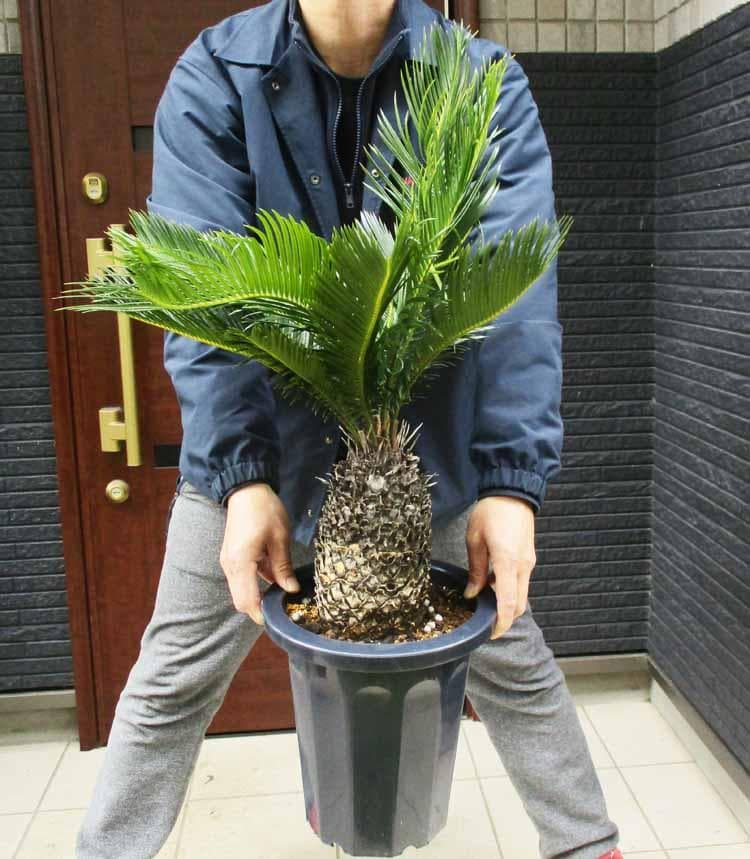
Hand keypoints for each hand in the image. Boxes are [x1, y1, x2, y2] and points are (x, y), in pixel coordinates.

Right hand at [220, 483, 298, 623]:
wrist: (246, 490)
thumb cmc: (264, 510)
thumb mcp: (280, 538)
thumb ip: (283, 567)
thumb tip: (291, 590)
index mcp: (241, 563)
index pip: (247, 601)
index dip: (261, 615)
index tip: (278, 621)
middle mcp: (230, 566)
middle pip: (241, 600)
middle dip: (259, 609)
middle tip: (282, 609)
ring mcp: (229, 561)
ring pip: (240, 590)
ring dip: (257, 595)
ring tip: (280, 593)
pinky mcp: (232, 556)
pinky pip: (241, 578)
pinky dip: (255, 582)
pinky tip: (273, 576)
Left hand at [464, 496, 536, 638]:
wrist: (512, 493)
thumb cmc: (491, 512)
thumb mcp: (474, 539)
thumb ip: (475, 569)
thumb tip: (472, 593)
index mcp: (507, 562)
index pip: (507, 602)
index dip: (500, 623)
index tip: (491, 634)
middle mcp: (522, 566)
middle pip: (518, 605)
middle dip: (505, 619)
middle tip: (487, 624)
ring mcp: (528, 563)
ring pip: (521, 595)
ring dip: (507, 605)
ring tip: (487, 603)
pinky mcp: (528, 558)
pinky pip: (521, 582)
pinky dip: (510, 591)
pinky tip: (493, 585)